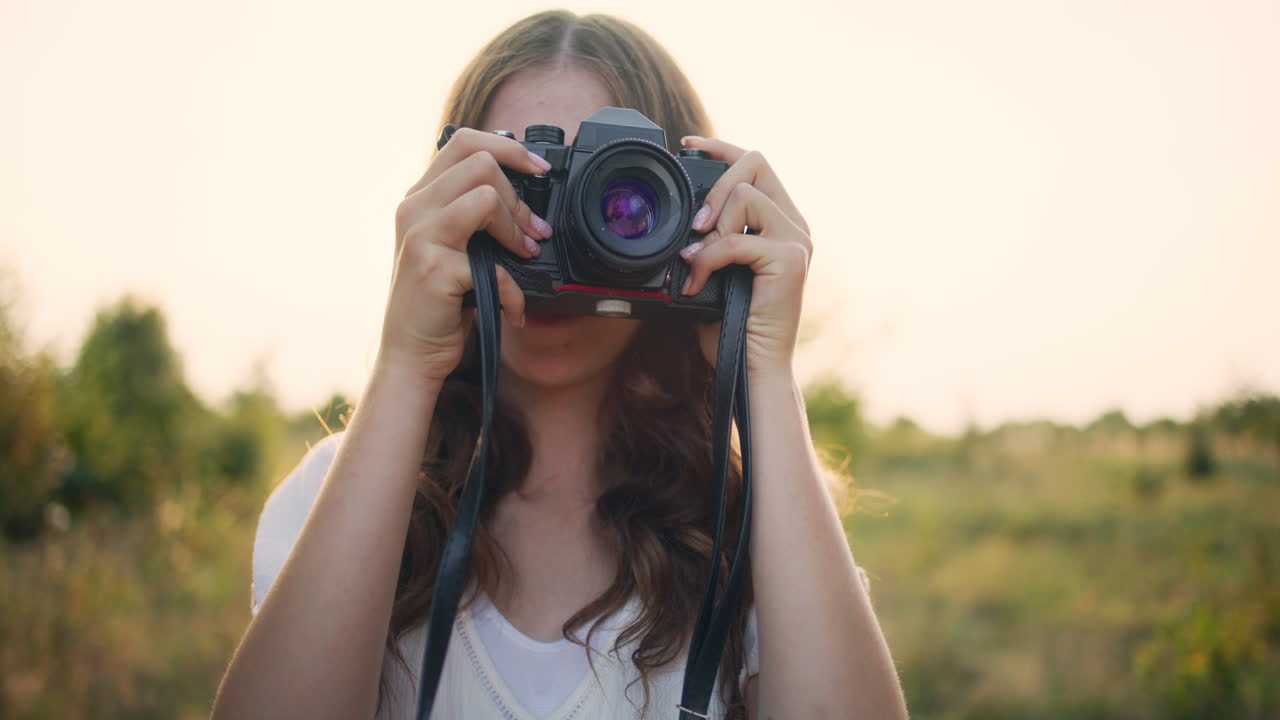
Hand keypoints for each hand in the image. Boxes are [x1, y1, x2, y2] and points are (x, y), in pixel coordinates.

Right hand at [379, 128, 554, 386]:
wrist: (412, 352)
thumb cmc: (440, 301)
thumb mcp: (452, 246)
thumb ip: (472, 214)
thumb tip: (523, 190)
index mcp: (420, 197)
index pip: (464, 141)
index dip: (509, 147)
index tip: (540, 170)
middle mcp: (414, 208)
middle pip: (480, 162)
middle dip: (519, 196)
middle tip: (534, 231)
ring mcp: (420, 236)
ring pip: (484, 195)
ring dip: (516, 226)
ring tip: (525, 255)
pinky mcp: (433, 268)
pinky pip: (492, 262)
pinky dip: (511, 288)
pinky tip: (512, 306)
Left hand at [677, 136, 812, 377]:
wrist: (752, 368)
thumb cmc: (731, 327)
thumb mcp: (715, 271)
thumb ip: (710, 238)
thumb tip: (683, 217)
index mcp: (780, 222)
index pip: (757, 164)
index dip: (723, 148)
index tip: (689, 145)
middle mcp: (795, 225)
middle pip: (757, 163)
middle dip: (717, 183)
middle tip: (695, 224)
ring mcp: (797, 241)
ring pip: (746, 196)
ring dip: (713, 226)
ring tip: (697, 259)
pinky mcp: (790, 260)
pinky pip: (736, 239)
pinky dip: (708, 258)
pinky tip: (697, 280)